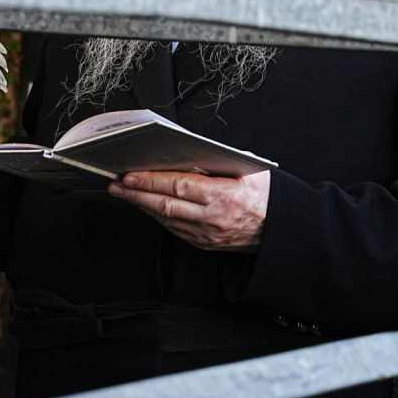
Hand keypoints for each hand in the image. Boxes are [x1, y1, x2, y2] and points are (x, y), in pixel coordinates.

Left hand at [107, 169, 269, 250]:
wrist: (281, 230)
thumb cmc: (266, 195)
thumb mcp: (249, 171)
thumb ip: (218, 162)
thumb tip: (187, 153)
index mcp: (223, 196)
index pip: (178, 186)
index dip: (151, 181)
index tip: (130, 175)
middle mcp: (212, 219)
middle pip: (166, 205)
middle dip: (136, 195)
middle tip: (116, 185)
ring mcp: (207, 235)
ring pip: (167, 219)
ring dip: (142, 206)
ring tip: (124, 193)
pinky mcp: (205, 244)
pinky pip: (175, 229)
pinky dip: (158, 216)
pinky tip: (146, 206)